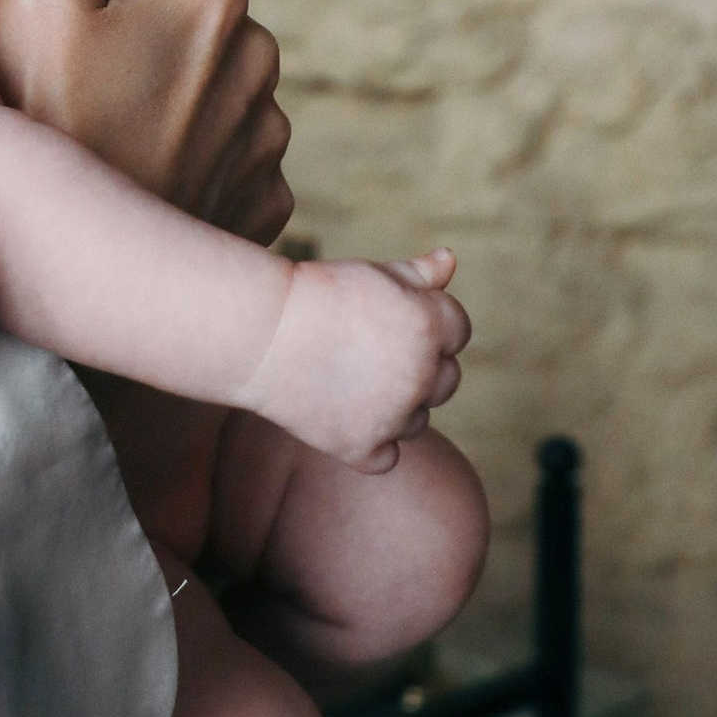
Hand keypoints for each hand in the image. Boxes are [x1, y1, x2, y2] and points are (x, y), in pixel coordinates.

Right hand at [0, 0, 291, 240]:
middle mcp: (260, 50)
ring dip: (165, 80)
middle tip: (75, 68)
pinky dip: (186, 144)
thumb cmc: (46, 128)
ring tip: (103, 126)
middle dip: (140, 13)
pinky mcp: (264, 193)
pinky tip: (137, 167)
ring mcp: (267, 129)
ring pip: (208, 69)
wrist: (88, 276)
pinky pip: (223, 140)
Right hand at [241, 249, 466, 468]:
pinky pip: (387, 458)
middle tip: (368, 352)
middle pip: (447, 380)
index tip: (388, 322)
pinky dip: (370, 444)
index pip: (459, 331)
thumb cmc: (316, 295)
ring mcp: (393, 416)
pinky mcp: (362, 447)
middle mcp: (421, 373)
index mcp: (430, 325)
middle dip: (419, 367)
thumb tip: (449, 259)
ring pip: (418, 422)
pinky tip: (342, 416)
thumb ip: (419, 275)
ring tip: (350, 382)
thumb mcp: (373, 274)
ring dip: (396, 408)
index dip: (427, 324)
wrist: (257, 332)